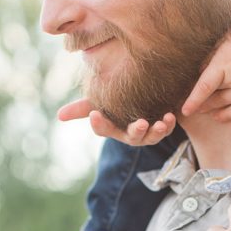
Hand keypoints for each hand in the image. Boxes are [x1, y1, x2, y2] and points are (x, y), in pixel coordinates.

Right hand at [58, 98, 176, 146]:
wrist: (143, 93)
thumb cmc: (117, 99)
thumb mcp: (99, 101)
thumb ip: (82, 107)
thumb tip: (59, 116)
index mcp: (112, 127)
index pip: (102, 129)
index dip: (99, 124)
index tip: (95, 115)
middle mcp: (129, 133)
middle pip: (131, 137)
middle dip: (136, 131)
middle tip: (140, 123)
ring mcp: (147, 132)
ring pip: (151, 137)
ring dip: (156, 131)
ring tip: (161, 123)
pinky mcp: (163, 126)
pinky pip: (167, 130)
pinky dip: (169, 125)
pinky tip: (171, 116)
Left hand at [181, 17, 230, 120]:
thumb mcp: (228, 39)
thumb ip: (211, 56)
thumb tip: (198, 71)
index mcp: (225, 64)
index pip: (204, 87)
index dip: (192, 100)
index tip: (184, 110)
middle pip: (211, 98)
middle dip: (198, 102)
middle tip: (188, 104)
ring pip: (222, 105)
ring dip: (209, 108)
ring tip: (200, 108)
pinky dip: (226, 115)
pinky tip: (217, 116)